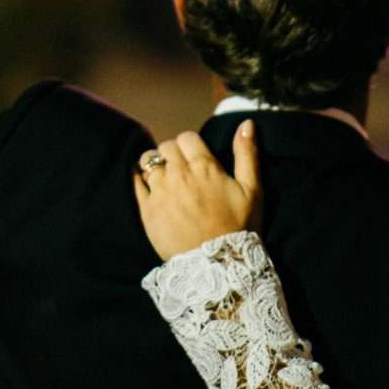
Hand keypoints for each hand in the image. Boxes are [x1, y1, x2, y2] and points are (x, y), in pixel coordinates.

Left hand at [135, 123, 262, 260]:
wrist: (217, 265)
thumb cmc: (239, 227)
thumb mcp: (252, 190)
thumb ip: (247, 154)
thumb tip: (246, 123)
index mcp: (205, 166)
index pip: (187, 138)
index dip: (191, 145)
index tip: (195, 158)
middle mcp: (179, 174)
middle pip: (166, 147)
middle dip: (173, 153)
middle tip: (181, 168)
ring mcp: (161, 191)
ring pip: (148, 160)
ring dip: (155, 164)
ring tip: (164, 176)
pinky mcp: (147, 209)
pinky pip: (136, 182)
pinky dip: (140, 178)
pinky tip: (148, 185)